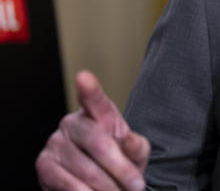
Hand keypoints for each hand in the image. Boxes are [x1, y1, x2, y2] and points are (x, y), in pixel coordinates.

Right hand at [36, 70, 149, 190]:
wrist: (102, 183)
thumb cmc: (120, 162)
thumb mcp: (135, 153)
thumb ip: (137, 146)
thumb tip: (130, 141)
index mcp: (97, 112)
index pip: (94, 98)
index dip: (89, 88)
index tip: (84, 77)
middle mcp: (72, 122)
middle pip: (99, 144)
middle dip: (122, 170)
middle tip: (137, 186)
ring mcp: (55, 143)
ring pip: (86, 170)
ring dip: (108, 188)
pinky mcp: (44, 165)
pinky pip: (69, 185)